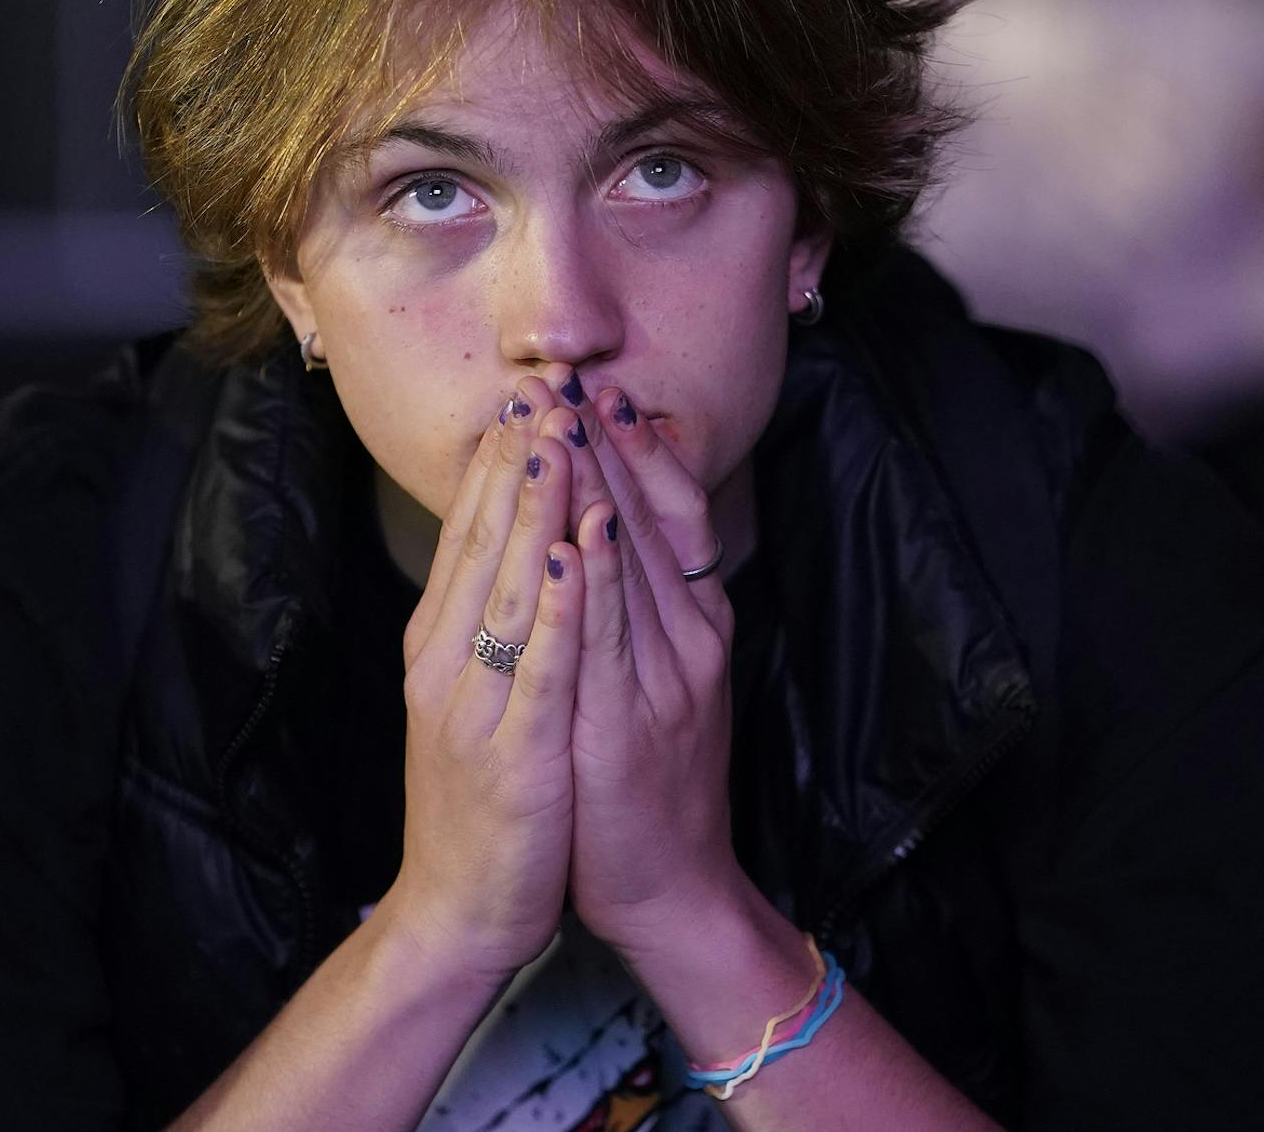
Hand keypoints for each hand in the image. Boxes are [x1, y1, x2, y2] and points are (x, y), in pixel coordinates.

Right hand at [381, 377, 585, 985]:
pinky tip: (574, 553)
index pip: (469, 535)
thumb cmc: (481, 801)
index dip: (500, 464)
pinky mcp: (513, 752)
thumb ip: (488, 622)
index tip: (528, 397)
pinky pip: (539, 664)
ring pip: (508, 587)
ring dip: (534, 509)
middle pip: (484, 543)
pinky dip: (557, 605)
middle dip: (519, 461)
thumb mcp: (473, 695)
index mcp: (438, 644)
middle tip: (545, 387)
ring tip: (558, 437)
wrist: (460, 909)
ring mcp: (474, 705)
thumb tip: (518, 544)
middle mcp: (445, 661)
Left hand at [551, 381, 743, 962]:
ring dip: (602, 485)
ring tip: (569, 420)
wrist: (672, 889)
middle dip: (610, 442)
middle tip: (570, 373)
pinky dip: (599, 579)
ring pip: (636, 562)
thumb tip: (612, 529)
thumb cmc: (651, 784)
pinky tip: (580, 530)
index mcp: (694, 625)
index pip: (670, 513)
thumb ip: (643, 609)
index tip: (596, 386)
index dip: (635, 446)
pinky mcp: (631, 723)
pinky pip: (611, 638)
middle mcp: (689, 639)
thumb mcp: (657, 680)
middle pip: (654, 519)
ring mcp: (666, 679)